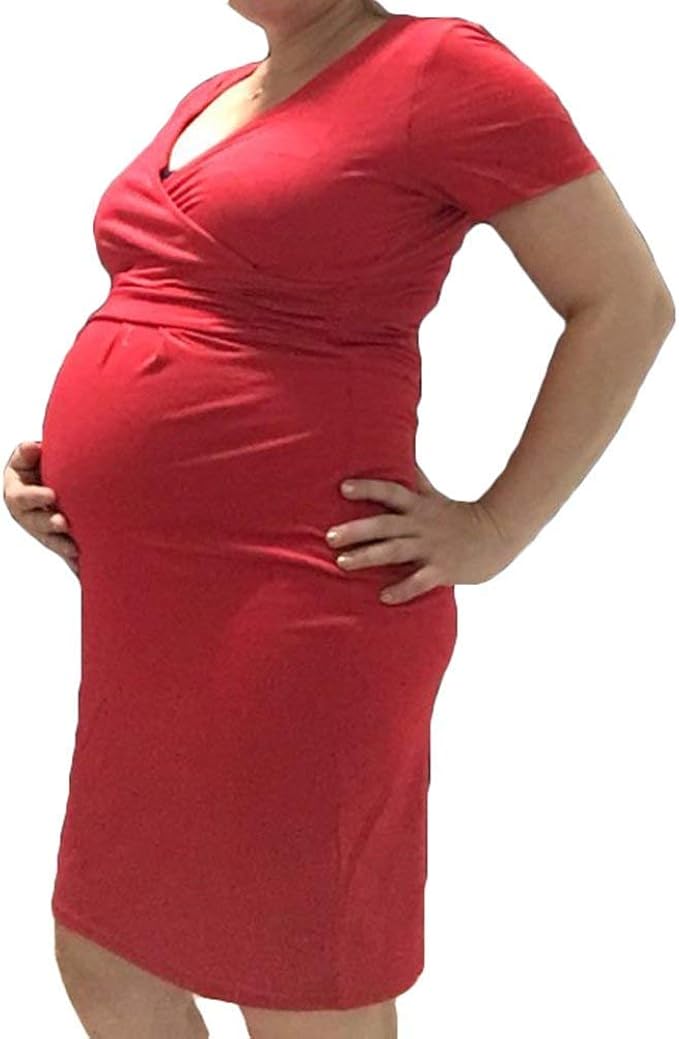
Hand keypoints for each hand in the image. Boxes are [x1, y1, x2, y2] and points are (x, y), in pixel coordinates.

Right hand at [3, 441, 79, 577]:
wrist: (58, 476)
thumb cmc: (41, 463)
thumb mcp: (30, 456)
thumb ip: (28, 453)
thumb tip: (31, 447)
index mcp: (17, 493)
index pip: (22, 497)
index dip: (35, 497)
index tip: (51, 496)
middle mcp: (27, 514)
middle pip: (35, 523)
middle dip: (48, 524)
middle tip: (63, 523)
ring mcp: (41, 528)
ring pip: (49, 539)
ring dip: (60, 544)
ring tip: (74, 548)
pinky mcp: (57, 538)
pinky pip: (64, 551)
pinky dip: (73, 560)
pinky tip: (83, 566)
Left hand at [326, 462, 517, 603]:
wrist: (498, 535)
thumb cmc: (460, 516)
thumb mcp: (434, 495)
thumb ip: (414, 480)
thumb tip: (400, 455)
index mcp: (418, 506)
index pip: (390, 492)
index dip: (368, 488)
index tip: (343, 488)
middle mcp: (421, 525)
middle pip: (385, 524)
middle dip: (356, 530)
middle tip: (329, 536)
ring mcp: (431, 548)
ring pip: (395, 551)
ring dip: (368, 557)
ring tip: (342, 563)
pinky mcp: (443, 570)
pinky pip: (419, 581)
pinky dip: (401, 589)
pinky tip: (383, 597)